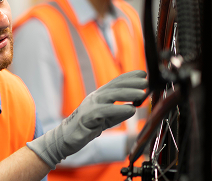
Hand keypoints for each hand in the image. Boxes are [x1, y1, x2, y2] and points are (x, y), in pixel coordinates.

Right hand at [27, 70, 147, 168]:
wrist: (66, 137)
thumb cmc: (86, 126)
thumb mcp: (106, 118)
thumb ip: (118, 113)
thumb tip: (133, 107)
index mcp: (99, 96)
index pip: (115, 83)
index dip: (129, 77)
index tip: (143, 73)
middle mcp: (94, 98)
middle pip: (114, 86)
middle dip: (130, 83)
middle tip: (145, 82)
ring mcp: (90, 106)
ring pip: (110, 96)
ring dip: (127, 93)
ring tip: (141, 93)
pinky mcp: (87, 117)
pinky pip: (104, 111)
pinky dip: (118, 109)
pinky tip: (130, 109)